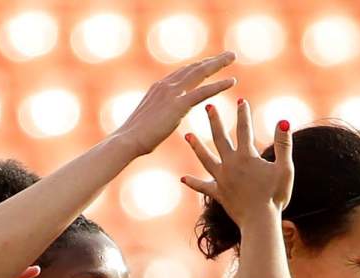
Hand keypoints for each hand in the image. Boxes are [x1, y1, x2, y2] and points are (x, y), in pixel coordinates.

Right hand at [112, 53, 236, 156]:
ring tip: (232, 57)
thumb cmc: (135, 137)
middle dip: (211, 60)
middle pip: (193, 68)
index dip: (198, 66)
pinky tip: (232, 81)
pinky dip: (218, 85)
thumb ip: (159, 113)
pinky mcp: (178, 105)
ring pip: (199, 73)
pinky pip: (203, 92)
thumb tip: (162, 117)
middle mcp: (166, 85)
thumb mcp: (149, 119)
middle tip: (228, 55)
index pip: (182, 72)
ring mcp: (172, 93)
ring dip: (218, 64)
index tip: (211, 62)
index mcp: (159, 88)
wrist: (127, 141)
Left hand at [181, 99, 293, 221]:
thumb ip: (284, 144)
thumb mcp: (285, 168)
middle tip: (208, 107)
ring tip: (187, 135)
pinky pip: (203, 187)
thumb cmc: (275, 195)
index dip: (243, 113)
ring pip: (206, 158)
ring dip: (196, 146)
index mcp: (246, 156)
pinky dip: (193, 182)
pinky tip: (183, 178)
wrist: (259, 221)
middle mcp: (230, 164)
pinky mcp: (218, 194)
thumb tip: (283, 120)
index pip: (244, 129)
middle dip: (214, 121)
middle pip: (220, 138)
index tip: (240, 99)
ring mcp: (222, 179)